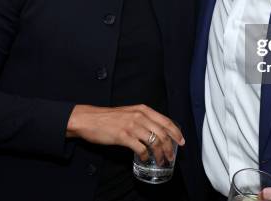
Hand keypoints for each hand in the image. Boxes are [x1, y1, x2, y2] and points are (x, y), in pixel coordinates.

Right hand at [66, 104, 183, 163]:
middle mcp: (139, 116)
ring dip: (160, 154)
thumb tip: (157, 131)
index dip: (176, 132)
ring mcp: (131, 126)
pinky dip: (145, 156)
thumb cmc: (109, 117)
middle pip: (162, 133)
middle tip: (171, 156)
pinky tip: (145, 159)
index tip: (181, 141)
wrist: (89, 119)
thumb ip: (143, 118)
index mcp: (143, 109)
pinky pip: (140, 149)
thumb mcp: (130, 112)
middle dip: (170, 147)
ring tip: (160, 160)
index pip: (166, 121)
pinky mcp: (123, 136)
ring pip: (154, 142)